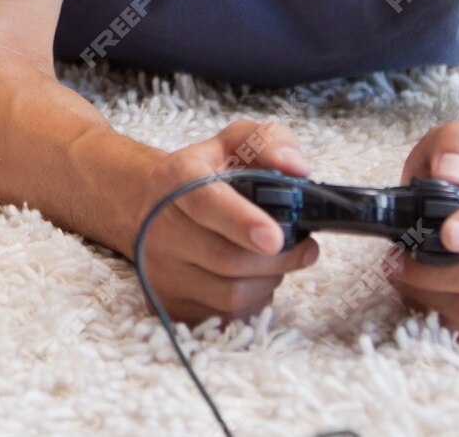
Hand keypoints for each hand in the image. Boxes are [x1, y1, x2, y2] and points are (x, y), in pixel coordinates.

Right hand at [133, 118, 322, 325]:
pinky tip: (251, 279)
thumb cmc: (209, 174)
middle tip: (301, 247)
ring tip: (271, 259)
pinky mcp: (166, 302)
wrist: (158, 205)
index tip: (275, 238)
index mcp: (175, 177)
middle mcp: (158, 225)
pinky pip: (224, 317)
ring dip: (267, 280)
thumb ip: (270, 142)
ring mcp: (158, 268)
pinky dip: (251, 302)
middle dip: (278, 259)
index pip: (206, 202)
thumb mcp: (238, 143)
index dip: (241, 222)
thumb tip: (296, 168)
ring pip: (230, 293)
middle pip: (227, 258)